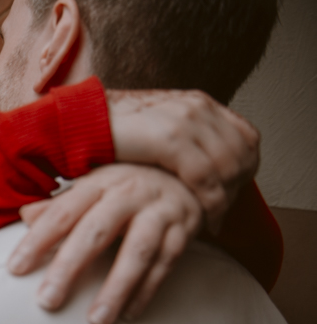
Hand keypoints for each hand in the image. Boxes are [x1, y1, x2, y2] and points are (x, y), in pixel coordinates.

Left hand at [8, 164, 201, 323]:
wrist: (188, 169)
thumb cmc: (127, 185)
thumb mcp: (94, 187)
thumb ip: (60, 205)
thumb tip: (24, 216)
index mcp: (98, 183)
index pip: (61, 213)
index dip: (37, 241)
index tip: (15, 269)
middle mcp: (128, 193)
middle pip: (94, 232)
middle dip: (69, 268)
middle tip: (47, 301)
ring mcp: (159, 211)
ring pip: (136, 252)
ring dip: (116, 288)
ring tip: (97, 321)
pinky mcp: (184, 230)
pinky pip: (165, 264)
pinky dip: (147, 290)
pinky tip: (130, 315)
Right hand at [107, 89, 258, 232]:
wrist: (77, 125)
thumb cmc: (109, 137)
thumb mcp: (156, 133)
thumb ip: (184, 144)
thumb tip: (203, 172)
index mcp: (197, 103)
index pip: (246, 137)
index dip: (245, 169)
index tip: (230, 196)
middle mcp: (197, 107)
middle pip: (242, 153)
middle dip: (237, 189)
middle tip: (221, 215)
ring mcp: (185, 120)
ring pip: (228, 167)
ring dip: (224, 200)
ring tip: (212, 220)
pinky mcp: (169, 139)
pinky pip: (205, 177)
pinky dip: (209, 202)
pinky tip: (202, 219)